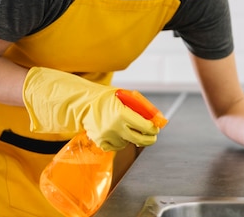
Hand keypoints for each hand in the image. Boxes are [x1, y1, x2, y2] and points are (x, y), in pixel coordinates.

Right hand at [22, 67, 158, 150]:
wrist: (84, 104)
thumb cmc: (108, 98)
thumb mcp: (126, 97)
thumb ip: (141, 107)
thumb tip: (158, 118)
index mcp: (121, 113)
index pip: (145, 126)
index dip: (153, 129)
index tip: (156, 128)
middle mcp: (114, 127)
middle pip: (140, 140)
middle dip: (149, 139)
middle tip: (152, 137)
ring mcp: (107, 136)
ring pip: (128, 143)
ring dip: (132, 138)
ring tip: (127, 128)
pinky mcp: (101, 143)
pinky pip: (117, 147)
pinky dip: (120, 142)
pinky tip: (118, 133)